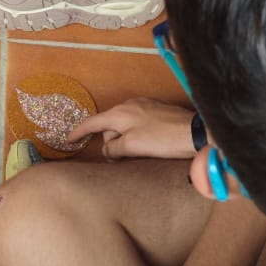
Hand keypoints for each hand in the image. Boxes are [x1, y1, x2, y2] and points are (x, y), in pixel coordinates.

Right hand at [70, 97, 196, 160]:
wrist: (195, 132)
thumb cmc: (164, 139)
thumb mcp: (133, 147)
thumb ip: (113, 148)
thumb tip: (107, 150)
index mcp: (119, 113)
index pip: (92, 122)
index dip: (79, 132)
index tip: (69, 139)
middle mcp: (129, 105)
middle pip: (109, 126)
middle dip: (110, 142)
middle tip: (119, 160)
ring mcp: (144, 105)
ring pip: (124, 124)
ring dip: (125, 139)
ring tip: (137, 153)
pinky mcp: (157, 109)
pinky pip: (137, 122)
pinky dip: (136, 134)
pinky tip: (148, 144)